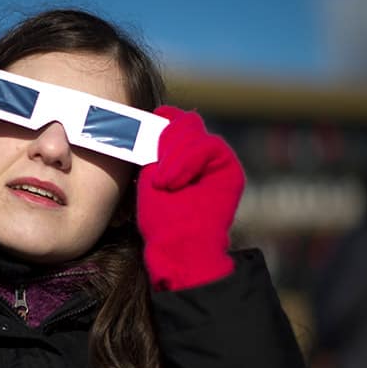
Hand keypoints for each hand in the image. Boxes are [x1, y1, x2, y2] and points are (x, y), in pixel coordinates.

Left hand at [137, 106, 245, 291]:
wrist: (179, 249)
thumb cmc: (160, 221)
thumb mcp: (149, 177)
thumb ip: (154, 149)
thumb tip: (149, 118)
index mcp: (180, 155)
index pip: (170, 121)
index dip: (157, 124)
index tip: (138, 134)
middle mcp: (201, 155)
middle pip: (183, 122)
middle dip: (163, 140)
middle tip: (153, 172)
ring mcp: (216, 160)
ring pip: (193, 130)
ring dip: (172, 154)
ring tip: (162, 183)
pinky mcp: (229, 167)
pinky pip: (209, 145)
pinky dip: (186, 160)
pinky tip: (171, 181)